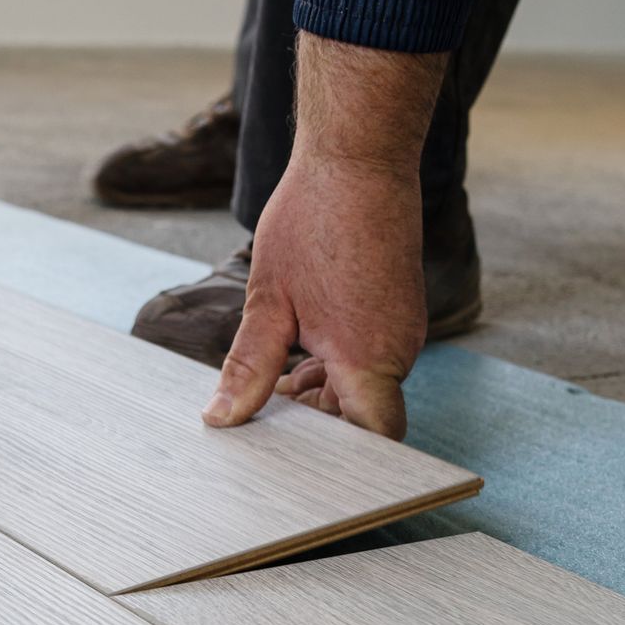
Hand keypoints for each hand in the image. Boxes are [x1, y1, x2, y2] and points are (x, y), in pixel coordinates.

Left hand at [201, 155, 426, 439]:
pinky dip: (334, 370)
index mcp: (367, 357)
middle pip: (363, 418)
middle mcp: (396, 350)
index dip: (347, 464)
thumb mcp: (267, 302)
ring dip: (322, 396)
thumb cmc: (314, 219)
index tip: (304, 467)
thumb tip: (222, 418)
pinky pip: (369, 361)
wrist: (358, 158)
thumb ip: (249, 367)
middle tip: (264, 419)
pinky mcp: (396, 312)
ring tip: (272, 384)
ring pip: (363, 389)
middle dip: (318, 427)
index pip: (376, 438)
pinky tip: (295, 359)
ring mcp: (401, 330)